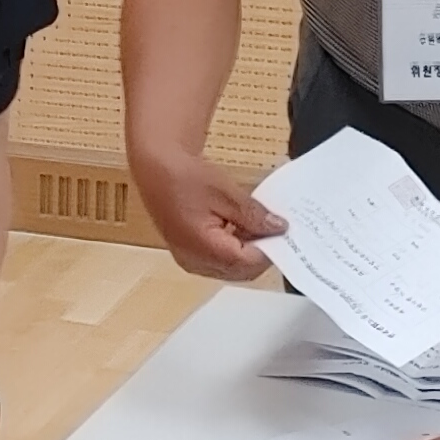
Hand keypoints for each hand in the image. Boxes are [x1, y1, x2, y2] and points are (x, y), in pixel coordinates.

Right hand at [129, 145, 284, 284]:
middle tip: (271, 227)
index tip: (284, 232)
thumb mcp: (227, 193)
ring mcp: (191, 261)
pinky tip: (237, 227)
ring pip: (232, 269)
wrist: (155, 169)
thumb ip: (254, 215)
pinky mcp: (189, 255)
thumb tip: (279, 229)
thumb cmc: (184, 177)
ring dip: (247, 251)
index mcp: (204, 248)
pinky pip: (219, 262)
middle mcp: (196, 262)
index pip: (249, 262)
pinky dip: (233, 249)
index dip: (270, 249)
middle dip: (260, 252)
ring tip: (253, 223)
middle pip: (242, 271)